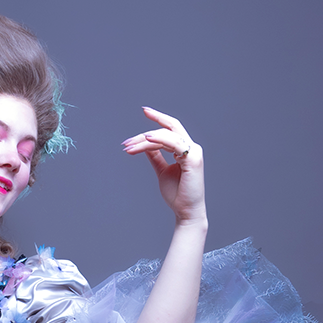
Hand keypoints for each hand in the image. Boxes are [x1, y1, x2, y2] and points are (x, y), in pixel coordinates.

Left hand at [122, 107, 205, 225]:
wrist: (185, 211)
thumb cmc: (177, 194)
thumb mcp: (162, 171)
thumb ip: (155, 157)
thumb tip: (145, 145)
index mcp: (186, 149)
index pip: (171, 129)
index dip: (158, 119)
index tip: (144, 111)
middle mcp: (192, 148)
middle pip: (169, 128)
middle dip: (151, 122)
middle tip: (128, 138)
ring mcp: (194, 152)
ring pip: (167, 135)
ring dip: (145, 139)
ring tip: (129, 147)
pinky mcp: (193, 159)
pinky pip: (173, 143)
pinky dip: (159, 139)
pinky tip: (145, 140)